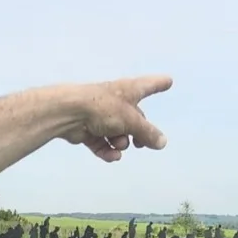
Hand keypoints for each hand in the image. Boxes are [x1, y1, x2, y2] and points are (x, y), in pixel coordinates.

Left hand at [56, 76, 171, 160]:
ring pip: (118, 133)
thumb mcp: (131, 121)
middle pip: (134, 118)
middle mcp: (115, 101)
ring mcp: (101, 115)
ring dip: (121, 142)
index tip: (168, 81)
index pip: (148, 86)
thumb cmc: (103, 108)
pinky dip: (107, 150)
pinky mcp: (88, 130)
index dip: (158, 84)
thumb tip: (162, 142)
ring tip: (118, 144)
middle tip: (141, 144)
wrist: (69, 113)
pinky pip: (102, 143)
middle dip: (138, 133)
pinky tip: (112, 156)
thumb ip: (148, 133)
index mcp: (129, 91)